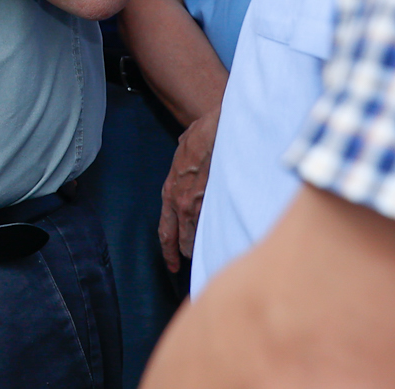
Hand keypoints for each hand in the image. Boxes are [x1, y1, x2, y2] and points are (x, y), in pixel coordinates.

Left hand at [159, 108, 217, 271]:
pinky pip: (218, 227)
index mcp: (170, 191)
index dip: (169, 250)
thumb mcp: (183, 155)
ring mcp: (201, 204)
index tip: (173, 266)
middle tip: (194, 264)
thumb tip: (190, 174)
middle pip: (183, 240)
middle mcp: (181, 203)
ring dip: (206, 245)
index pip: (165, 230)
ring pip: (200, 238)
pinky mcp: (219, 202)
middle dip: (188, 252)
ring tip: (213, 253)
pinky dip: (222, 234)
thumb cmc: (203, 136)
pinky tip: (228, 239)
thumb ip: (185, 172)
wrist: (219, 127)